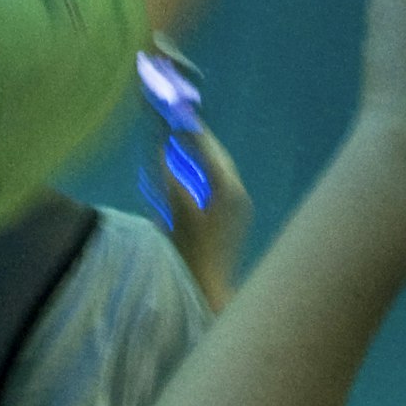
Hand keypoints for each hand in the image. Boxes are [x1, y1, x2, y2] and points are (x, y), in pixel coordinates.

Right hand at [157, 117, 253, 300]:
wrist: (210, 289)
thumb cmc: (192, 253)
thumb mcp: (177, 213)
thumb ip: (171, 179)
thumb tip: (163, 151)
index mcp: (228, 190)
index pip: (211, 150)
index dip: (193, 132)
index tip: (177, 117)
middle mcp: (240, 193)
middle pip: (220, 158)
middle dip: (200, 141)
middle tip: (179, 125)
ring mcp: (242, 206)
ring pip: (223, 170)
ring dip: (204, 156)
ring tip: (183, 143)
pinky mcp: (237, 216)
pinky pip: (222, 184)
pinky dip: (206, 173)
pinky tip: (191, 172)